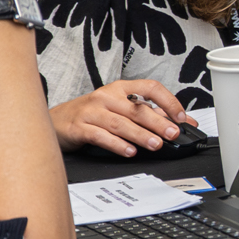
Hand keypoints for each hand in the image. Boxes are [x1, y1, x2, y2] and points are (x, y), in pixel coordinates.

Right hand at [52, 77, 192, 157]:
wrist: (56, 120)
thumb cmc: (93, 114)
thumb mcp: (120, 108)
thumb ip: (150, 114)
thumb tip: (183, 122)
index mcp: (121, 88)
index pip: (151, 88)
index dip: (169, 101)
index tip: (181, 117)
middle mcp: (106, 96)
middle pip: (137, 108)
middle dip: (158, 122)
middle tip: (173, 134)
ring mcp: (91, 111)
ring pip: (120, 123)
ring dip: (140, 135)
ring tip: (155, 144)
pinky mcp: (79, 127)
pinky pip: (100, 136)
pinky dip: (117, 144)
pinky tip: (129, 151)